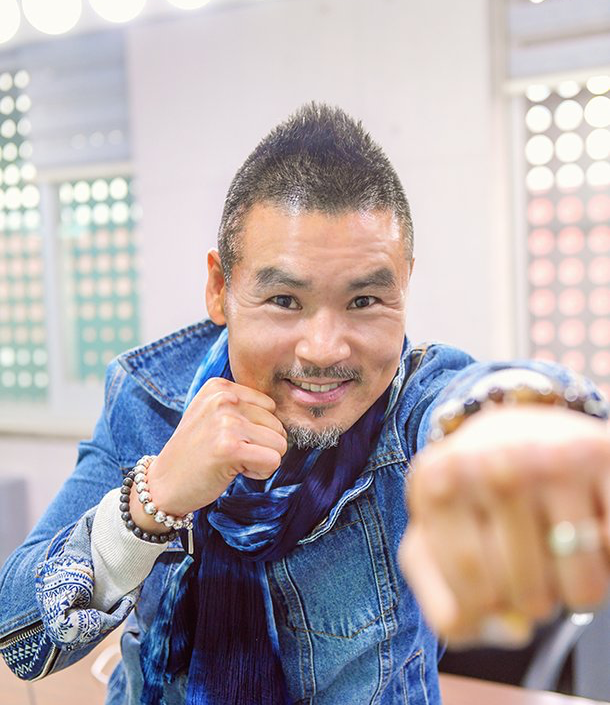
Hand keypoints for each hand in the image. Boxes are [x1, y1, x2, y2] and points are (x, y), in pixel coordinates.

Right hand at [130, 377, 286, 528]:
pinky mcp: (230, 448)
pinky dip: (260, 472)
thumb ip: (242, 406)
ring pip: (279, 444)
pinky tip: (235, 471)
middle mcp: (224, 399)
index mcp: (220, 387)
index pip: (270, 407)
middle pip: (278, 425)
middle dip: (261, 446)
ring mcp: (226, 422)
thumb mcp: (211, 414)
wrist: (163, 484)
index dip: (258, 429)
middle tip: (230, 454)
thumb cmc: (194, 453)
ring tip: (232, 462)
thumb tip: (287, 409)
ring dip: (261, 460)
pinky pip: (273, 460)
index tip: (230, 439)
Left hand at [398, 404, 609, 646]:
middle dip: (532, 600)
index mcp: (439, 485)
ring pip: (580, 587)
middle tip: (528, 564)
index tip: (489, 588)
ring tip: (557, 551)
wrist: (515, 427)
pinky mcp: (600, 454)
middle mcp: (493, 465)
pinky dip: (607, 560)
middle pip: (527, 594)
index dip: (489, 610)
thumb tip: (505, 633)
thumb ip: (444, 604)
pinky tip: (586, 526)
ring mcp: (550, 459)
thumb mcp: (434, 538)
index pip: (473, 592)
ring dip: (575, 588)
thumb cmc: (473, 496)